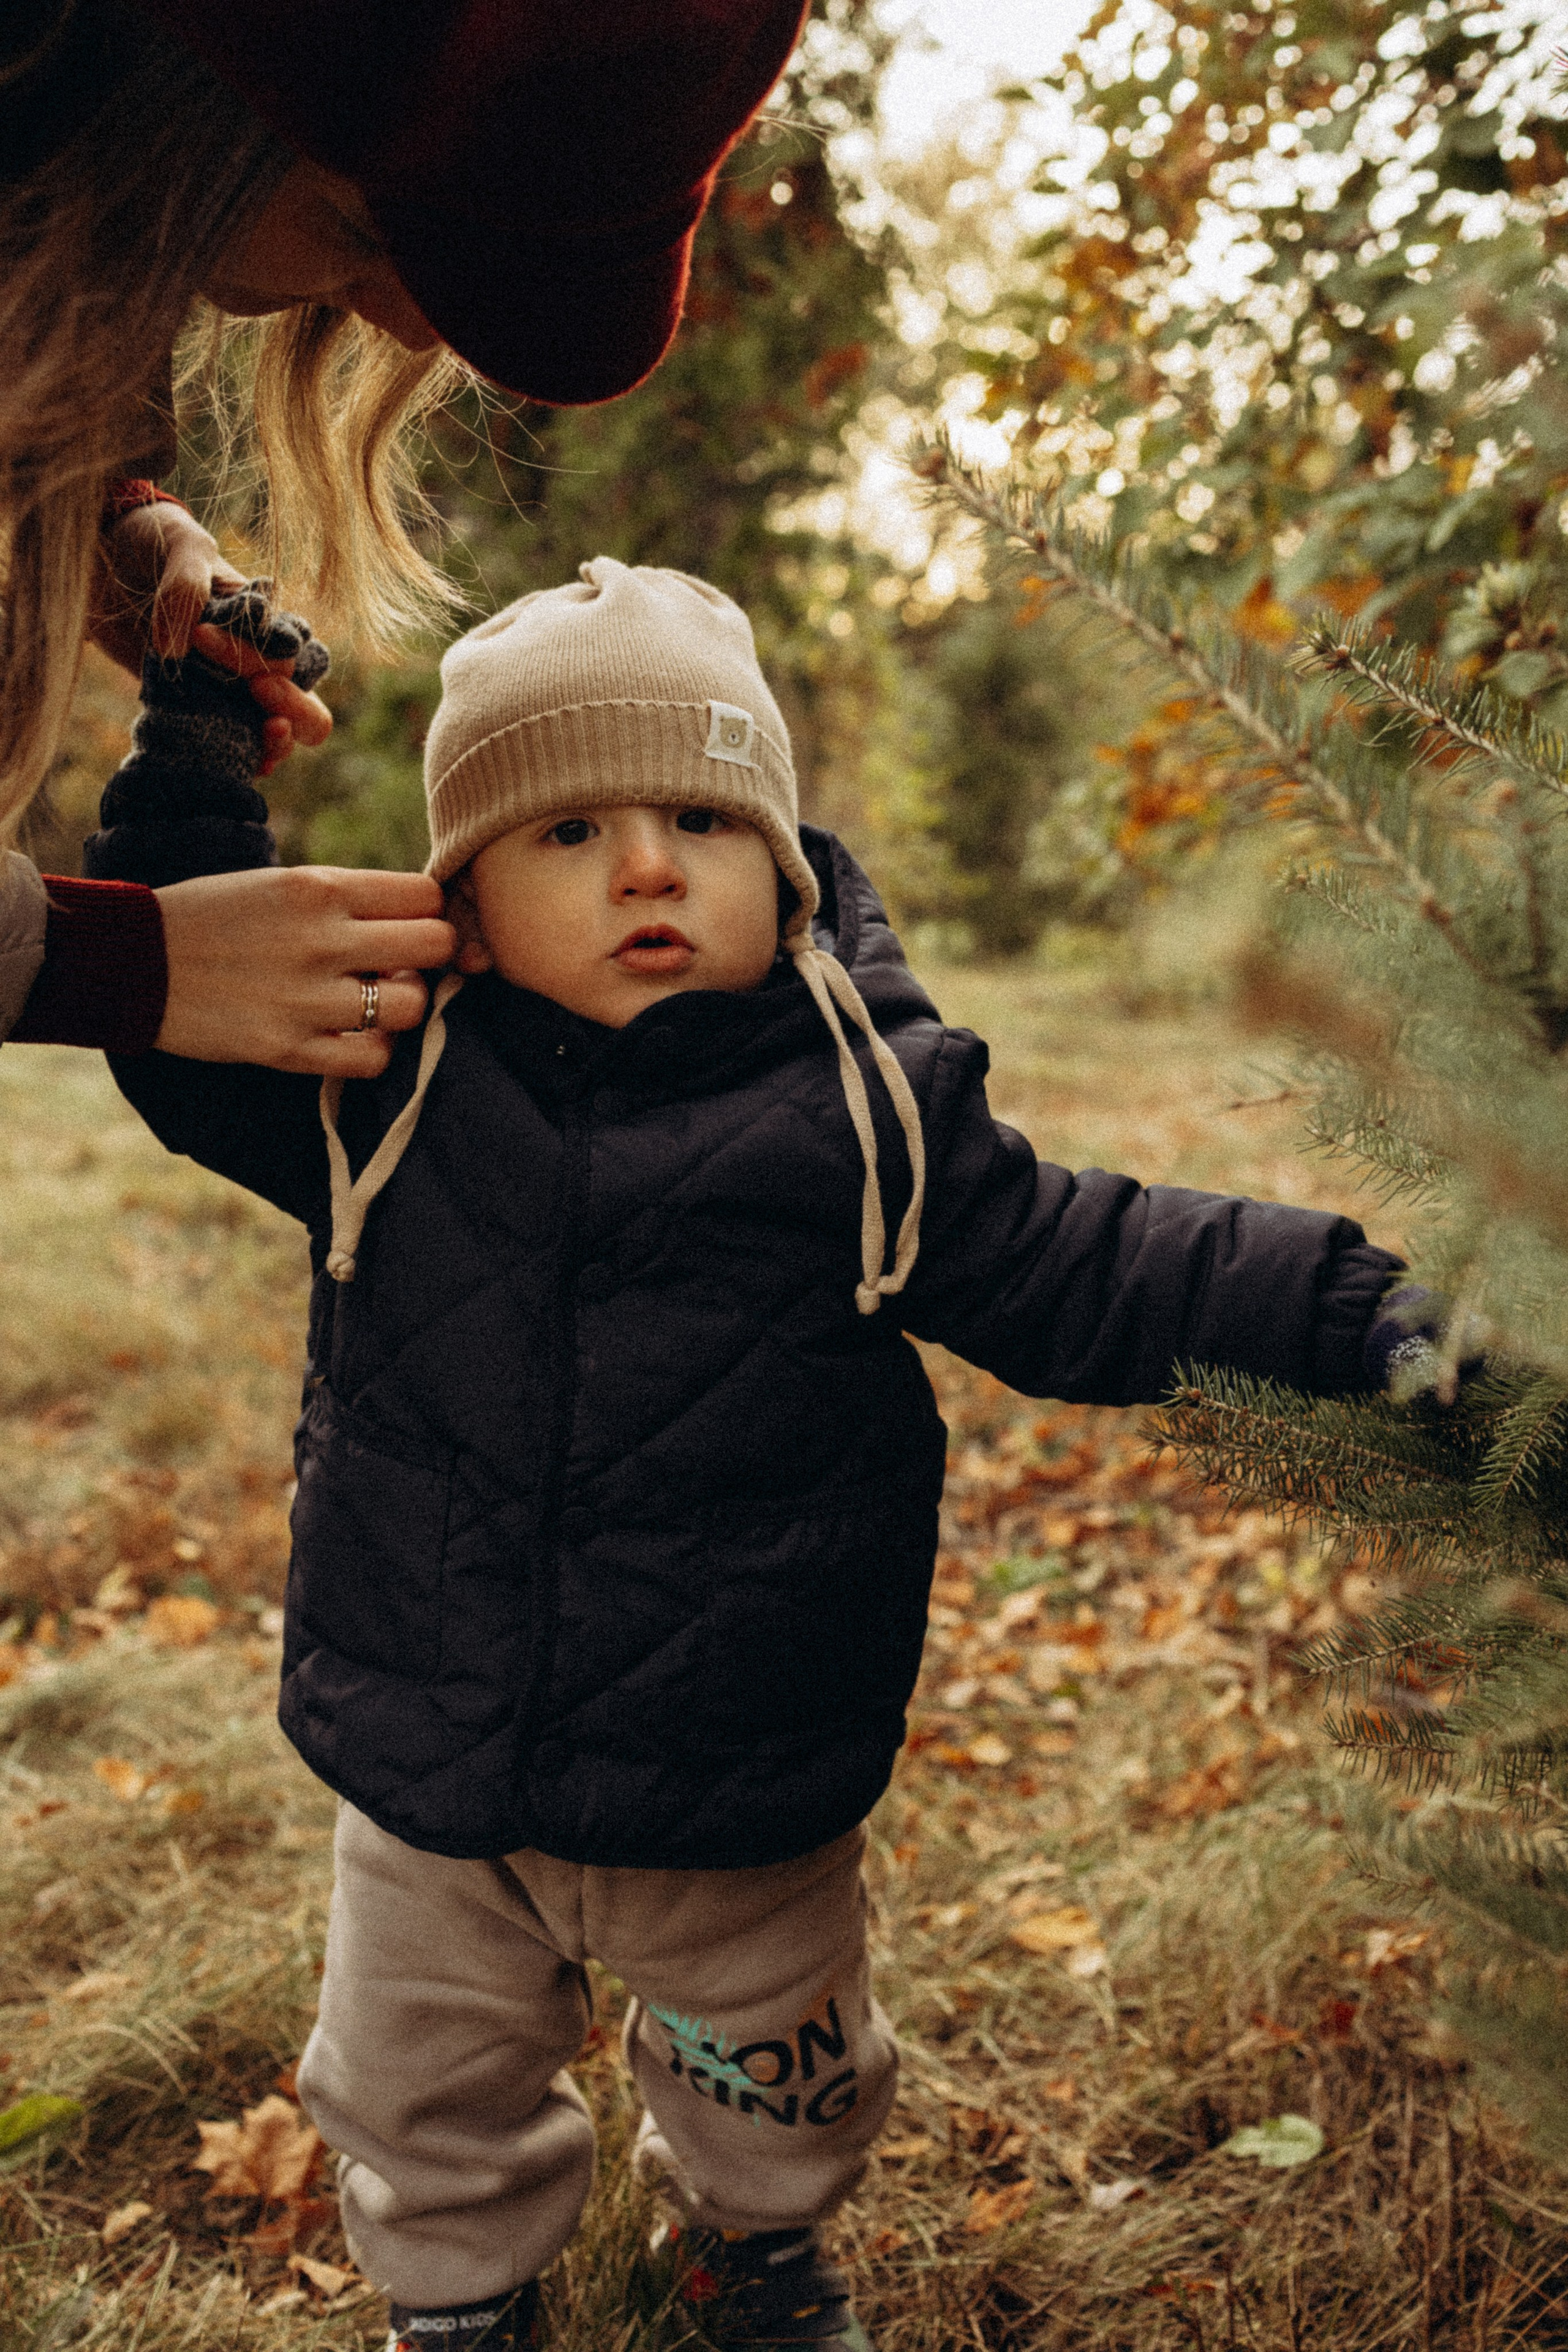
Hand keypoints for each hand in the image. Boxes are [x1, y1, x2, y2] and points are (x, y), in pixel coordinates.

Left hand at [90, 505, 332, 774]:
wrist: (105, 560)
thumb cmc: (156, 543)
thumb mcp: (180, 545)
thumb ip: (186, 587)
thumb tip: (177, 652)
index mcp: (269, 624)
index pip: (288, 656)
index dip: (252, 655)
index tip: (199, 635)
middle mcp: (260, 666)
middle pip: (308, 709)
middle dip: (293, 707)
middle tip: (256, 690)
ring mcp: (231, 696)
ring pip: (278, 738)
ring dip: (274, 744)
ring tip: (260, 737)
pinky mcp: (197, 715)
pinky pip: (232, 752)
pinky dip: (236, 761)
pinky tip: (227, 763)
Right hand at [154, 867, 455, 1074]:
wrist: (134, 962)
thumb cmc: (213, 916)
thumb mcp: (278, 883)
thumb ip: (345, 898)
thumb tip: (417, 919)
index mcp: (318, 888)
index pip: (424, 894)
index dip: (427, 911)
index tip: (408, 923)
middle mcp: (321, 940)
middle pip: (435, 944)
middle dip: (430, 954)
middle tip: (402, 963)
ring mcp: (306, 998)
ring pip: (413, 1006)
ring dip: (405, 1004)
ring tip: (376, 1000)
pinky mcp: (289, 1049)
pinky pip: (373, 1059)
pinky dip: (374, 1050)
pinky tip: (353, 1036)